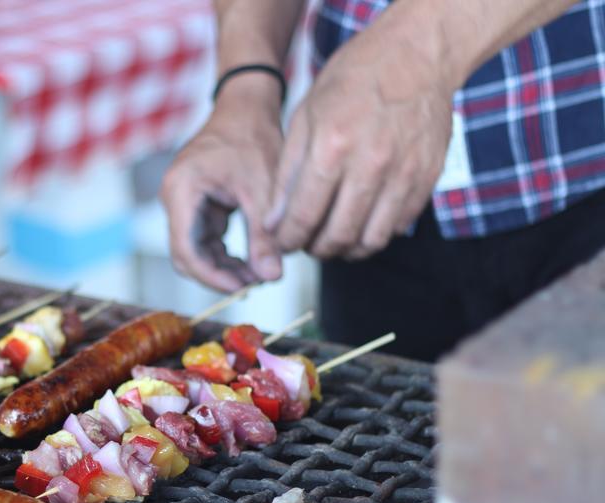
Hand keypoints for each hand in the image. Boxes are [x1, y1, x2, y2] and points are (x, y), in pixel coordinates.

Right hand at [161, 80, 285, 291]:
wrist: (247, 107)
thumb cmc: (253, 137)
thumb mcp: (263, 189)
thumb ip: (266, 235)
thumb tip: (272, 278)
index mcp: (182, 190)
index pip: (186, 249)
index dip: (211, 276)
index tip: (242, 288)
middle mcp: (174, 198)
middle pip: (186, 255)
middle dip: (218, 274)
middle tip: (254, 284)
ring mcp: (182, 203)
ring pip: (195, 251)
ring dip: (223, 267)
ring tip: (258, 275)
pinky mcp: (195, 206)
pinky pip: (204, 241)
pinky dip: (225, 255)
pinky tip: (252, 262)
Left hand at [266, 23, 455, 259]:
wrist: (416, 54)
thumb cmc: (353, 80)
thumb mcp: (305, 116)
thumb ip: (288, 174)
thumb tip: (274, 222)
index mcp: (332, 147)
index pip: (303, 216)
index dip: (287, 239)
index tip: (281, 243)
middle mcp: (370, 165)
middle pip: (337, 236)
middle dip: (314, 249)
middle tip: (305, 244)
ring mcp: (404, 174)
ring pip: (370, 241)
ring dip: (346, 250)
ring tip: (332, 239)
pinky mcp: (427, 178)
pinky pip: (398, 226)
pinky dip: (375, 233)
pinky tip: (361, 221)